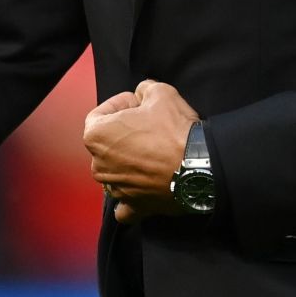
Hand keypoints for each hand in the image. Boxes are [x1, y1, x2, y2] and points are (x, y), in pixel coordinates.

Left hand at [84, 79, 198, 223]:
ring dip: (130, 162)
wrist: (199, 165)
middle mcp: (99, 165)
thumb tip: (143, 95)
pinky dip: (131, 197)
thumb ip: (144, 89)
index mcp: (96, 136)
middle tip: (150, 126)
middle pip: (108, 143)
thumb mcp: (160, 92)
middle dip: (125, 133)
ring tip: (155, 151)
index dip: (122, 104)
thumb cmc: (174, 129)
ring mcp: (116, 189)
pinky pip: (125, 205)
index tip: (140, 104)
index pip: (101, 113)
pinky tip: (142, 187)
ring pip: (115, 172)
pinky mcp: (134, 206)